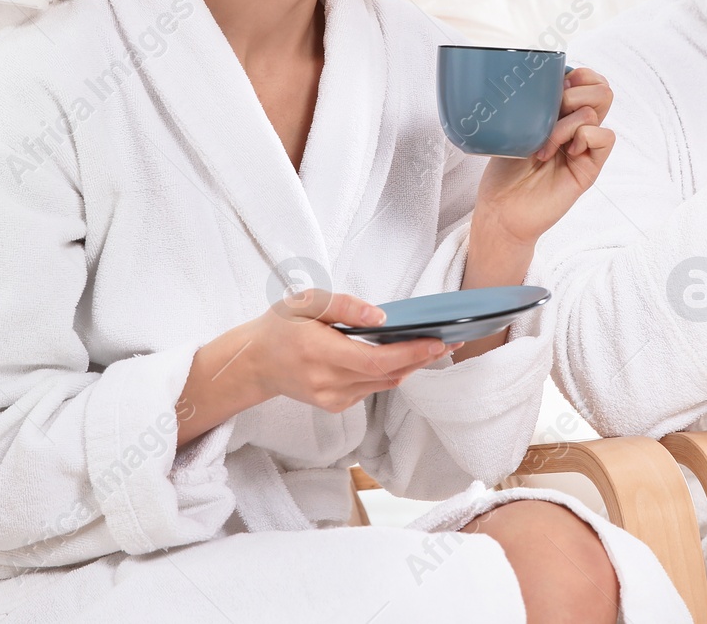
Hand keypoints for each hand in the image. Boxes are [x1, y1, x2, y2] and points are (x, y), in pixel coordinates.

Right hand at [176, 290, 455, 444]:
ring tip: (434, 345)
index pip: (377, 359)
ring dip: (410, 365)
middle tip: (451, 340)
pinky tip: (401, 355)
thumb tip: (382, 317)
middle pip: (387, 374)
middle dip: (422, 357)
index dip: (411, 352)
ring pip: (384, 383)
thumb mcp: (306, 301)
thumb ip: (344, 306)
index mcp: (319, 353)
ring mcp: (332, 398)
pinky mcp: (335, 405)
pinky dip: (390, 372)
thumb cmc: (280, 326)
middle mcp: (327, 382)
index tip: (438, 340)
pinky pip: (372, 388)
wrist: (254, 363)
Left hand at [470, 66, 615, 254]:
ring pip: (600, 108)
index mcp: (560, 113)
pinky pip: (606, 137)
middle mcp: (576, 127)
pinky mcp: (590, 167)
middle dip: (575, 91)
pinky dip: (584, 137)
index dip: (578, 74)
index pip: (589, 79)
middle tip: (551, 113)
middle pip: (602, 89)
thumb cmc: (503, 170)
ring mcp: (584, 146)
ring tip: (546, 142)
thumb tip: (549, 77)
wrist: (501, 209)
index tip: (553, 86)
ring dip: (569, 120)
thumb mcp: (513, 127)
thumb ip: (535, 103)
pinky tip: (564, 152)